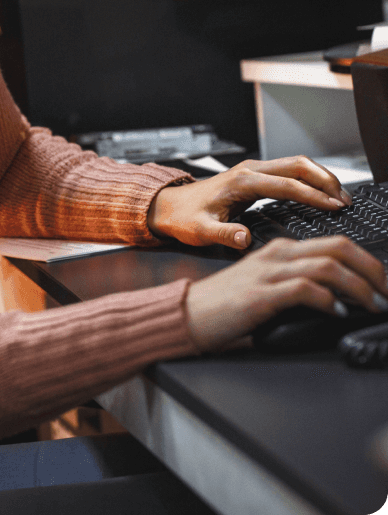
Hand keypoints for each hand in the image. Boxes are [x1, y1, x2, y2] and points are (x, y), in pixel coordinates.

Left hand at [147, 155, 350, 249]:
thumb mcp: (200, 230)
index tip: (334, 206)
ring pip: (295, 164)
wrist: (168, 206)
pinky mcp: (254, 177)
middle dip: (325, 180)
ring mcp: (252, 171)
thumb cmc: (183, 218)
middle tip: (345, 200)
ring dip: (320, 177)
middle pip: (297, 165)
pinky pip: (288, 172)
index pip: (286, 185)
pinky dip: (309, 179)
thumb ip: (223, 234)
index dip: (313, 195)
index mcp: (241, 181)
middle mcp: (249, 171)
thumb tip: (243, 238)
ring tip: (340, 196)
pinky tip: (319, 193)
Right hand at [186, 235, 387, 350]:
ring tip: (373, 304)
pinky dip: (329, 300)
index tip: (382, 282)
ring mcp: (269, 272)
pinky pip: (305, 288)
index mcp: (281, 249)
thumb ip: (296, 282)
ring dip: (359, 286)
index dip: (366, 261)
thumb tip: (339, 298)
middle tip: (387, 290)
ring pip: (328, 265)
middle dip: (372, 268)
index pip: (334, 243)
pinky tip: (338, 313)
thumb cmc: (226, 305)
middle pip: (338, 247)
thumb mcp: (267, 285)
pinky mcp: (262, 294)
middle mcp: (278, 254)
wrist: (189, 313)